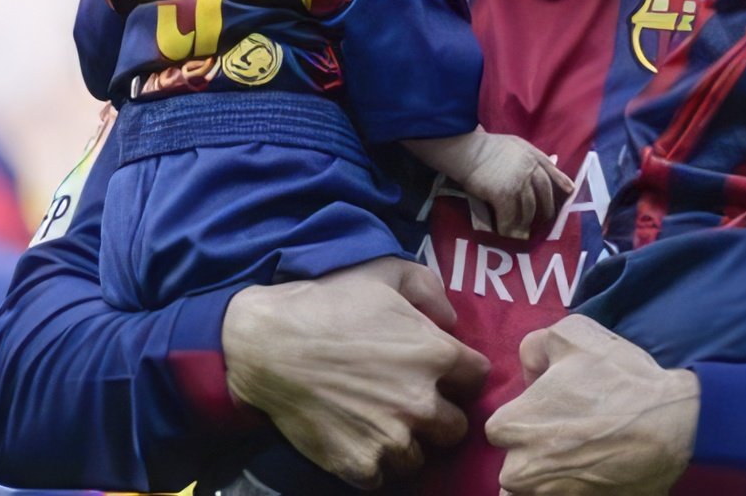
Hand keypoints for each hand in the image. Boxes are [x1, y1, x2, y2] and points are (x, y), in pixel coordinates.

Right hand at [222, 257, 488, 488]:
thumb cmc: (328, 301)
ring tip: (381, 422)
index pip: (477, 377)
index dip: (459, 372)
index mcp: (436, 355)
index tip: (440, 371)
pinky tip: (357, 438)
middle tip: (410, 400)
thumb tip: (451, 320)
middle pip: (457, 427)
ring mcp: (391, 439)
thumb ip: (429, 289)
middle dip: (439, 413)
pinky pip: (383, 477)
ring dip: (407, 442)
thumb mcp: (384, 271)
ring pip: (421, 457)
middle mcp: (421, 403)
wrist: (268, 343)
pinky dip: (373, 462)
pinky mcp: (359, 464)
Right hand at [456, 131, 575, 240]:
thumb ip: (530, 155)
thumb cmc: (486, 146)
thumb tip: (550, 160)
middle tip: (543, 220)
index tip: (570, 191)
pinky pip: (510, 216)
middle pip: (544, 194)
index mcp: (532, 155)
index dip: (562, 182)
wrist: (467, 151)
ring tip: (523, 230)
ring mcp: (518, 183)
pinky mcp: (503, 195)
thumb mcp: (514, 144)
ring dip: (526, 222)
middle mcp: (529, 169)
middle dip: (545, 209)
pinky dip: (507, 226)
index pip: (552, 170)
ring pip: (528, 209)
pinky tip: (505, 231)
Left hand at [487, 316, 698, 495]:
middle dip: (537, 453)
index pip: (500, 429)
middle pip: (516, 465)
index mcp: (512, 428)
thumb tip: (530, 372)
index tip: (554, 412)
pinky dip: (572, 492)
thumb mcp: (573, 334)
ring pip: (534, 491)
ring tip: (585, 458)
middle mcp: (520, 472)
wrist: (675, 424)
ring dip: (552, 478)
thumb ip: (534, 346)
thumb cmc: (621, 379)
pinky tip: (595, 474)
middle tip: (573, 437)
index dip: (528, 417)